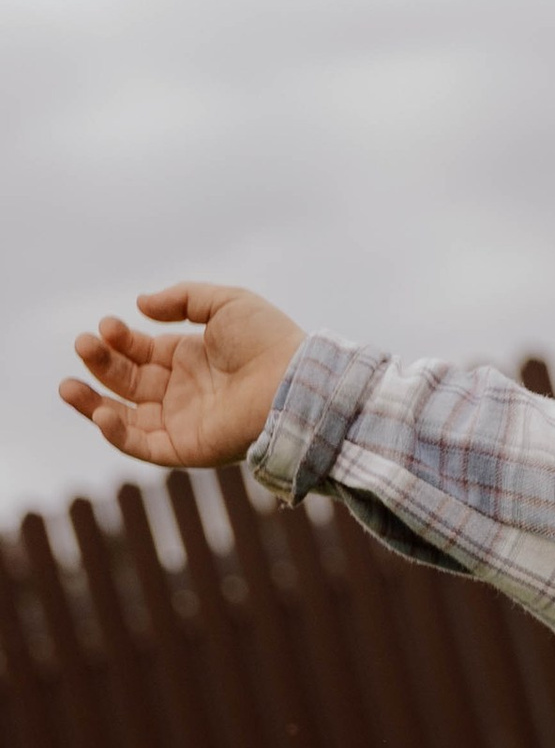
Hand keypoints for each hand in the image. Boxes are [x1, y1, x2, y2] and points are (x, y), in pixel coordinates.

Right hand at [59, 283, 307, 471]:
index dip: (119, 340)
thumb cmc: (269, 342)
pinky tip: (100, 413)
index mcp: (190, 359)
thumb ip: (181, 298)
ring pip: (126, 418)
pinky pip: (143, 447)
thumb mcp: (224, 304)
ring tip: (67, 387)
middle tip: (83, 345)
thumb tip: (139, 305)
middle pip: (127, 381)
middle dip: (101, 363)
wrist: (295, 383)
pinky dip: (117, 434)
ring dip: (92, 403)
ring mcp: (183, 422)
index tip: (108, 325)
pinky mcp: (187, 449)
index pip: (140, 351)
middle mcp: (183, 392)